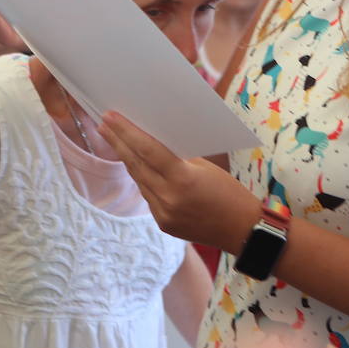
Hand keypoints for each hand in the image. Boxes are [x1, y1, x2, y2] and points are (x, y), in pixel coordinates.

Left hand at [97, 111, 259, 249]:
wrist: (244, 231)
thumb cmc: (230, 193)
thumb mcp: (205, 167)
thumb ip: (176, 157)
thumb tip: (150, 141)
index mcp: (183, 180)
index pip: (147, 150)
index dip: (126, 132)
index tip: (110, 116)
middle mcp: (169, 199)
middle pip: (136, 164)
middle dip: (118, 142)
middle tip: (104, 123)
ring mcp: (164, 214)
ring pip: (139, 180)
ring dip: (127, 159)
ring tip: (114, 140)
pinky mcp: (164, 224)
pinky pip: (147, 195)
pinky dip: (142, 178)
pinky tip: (134, 164)